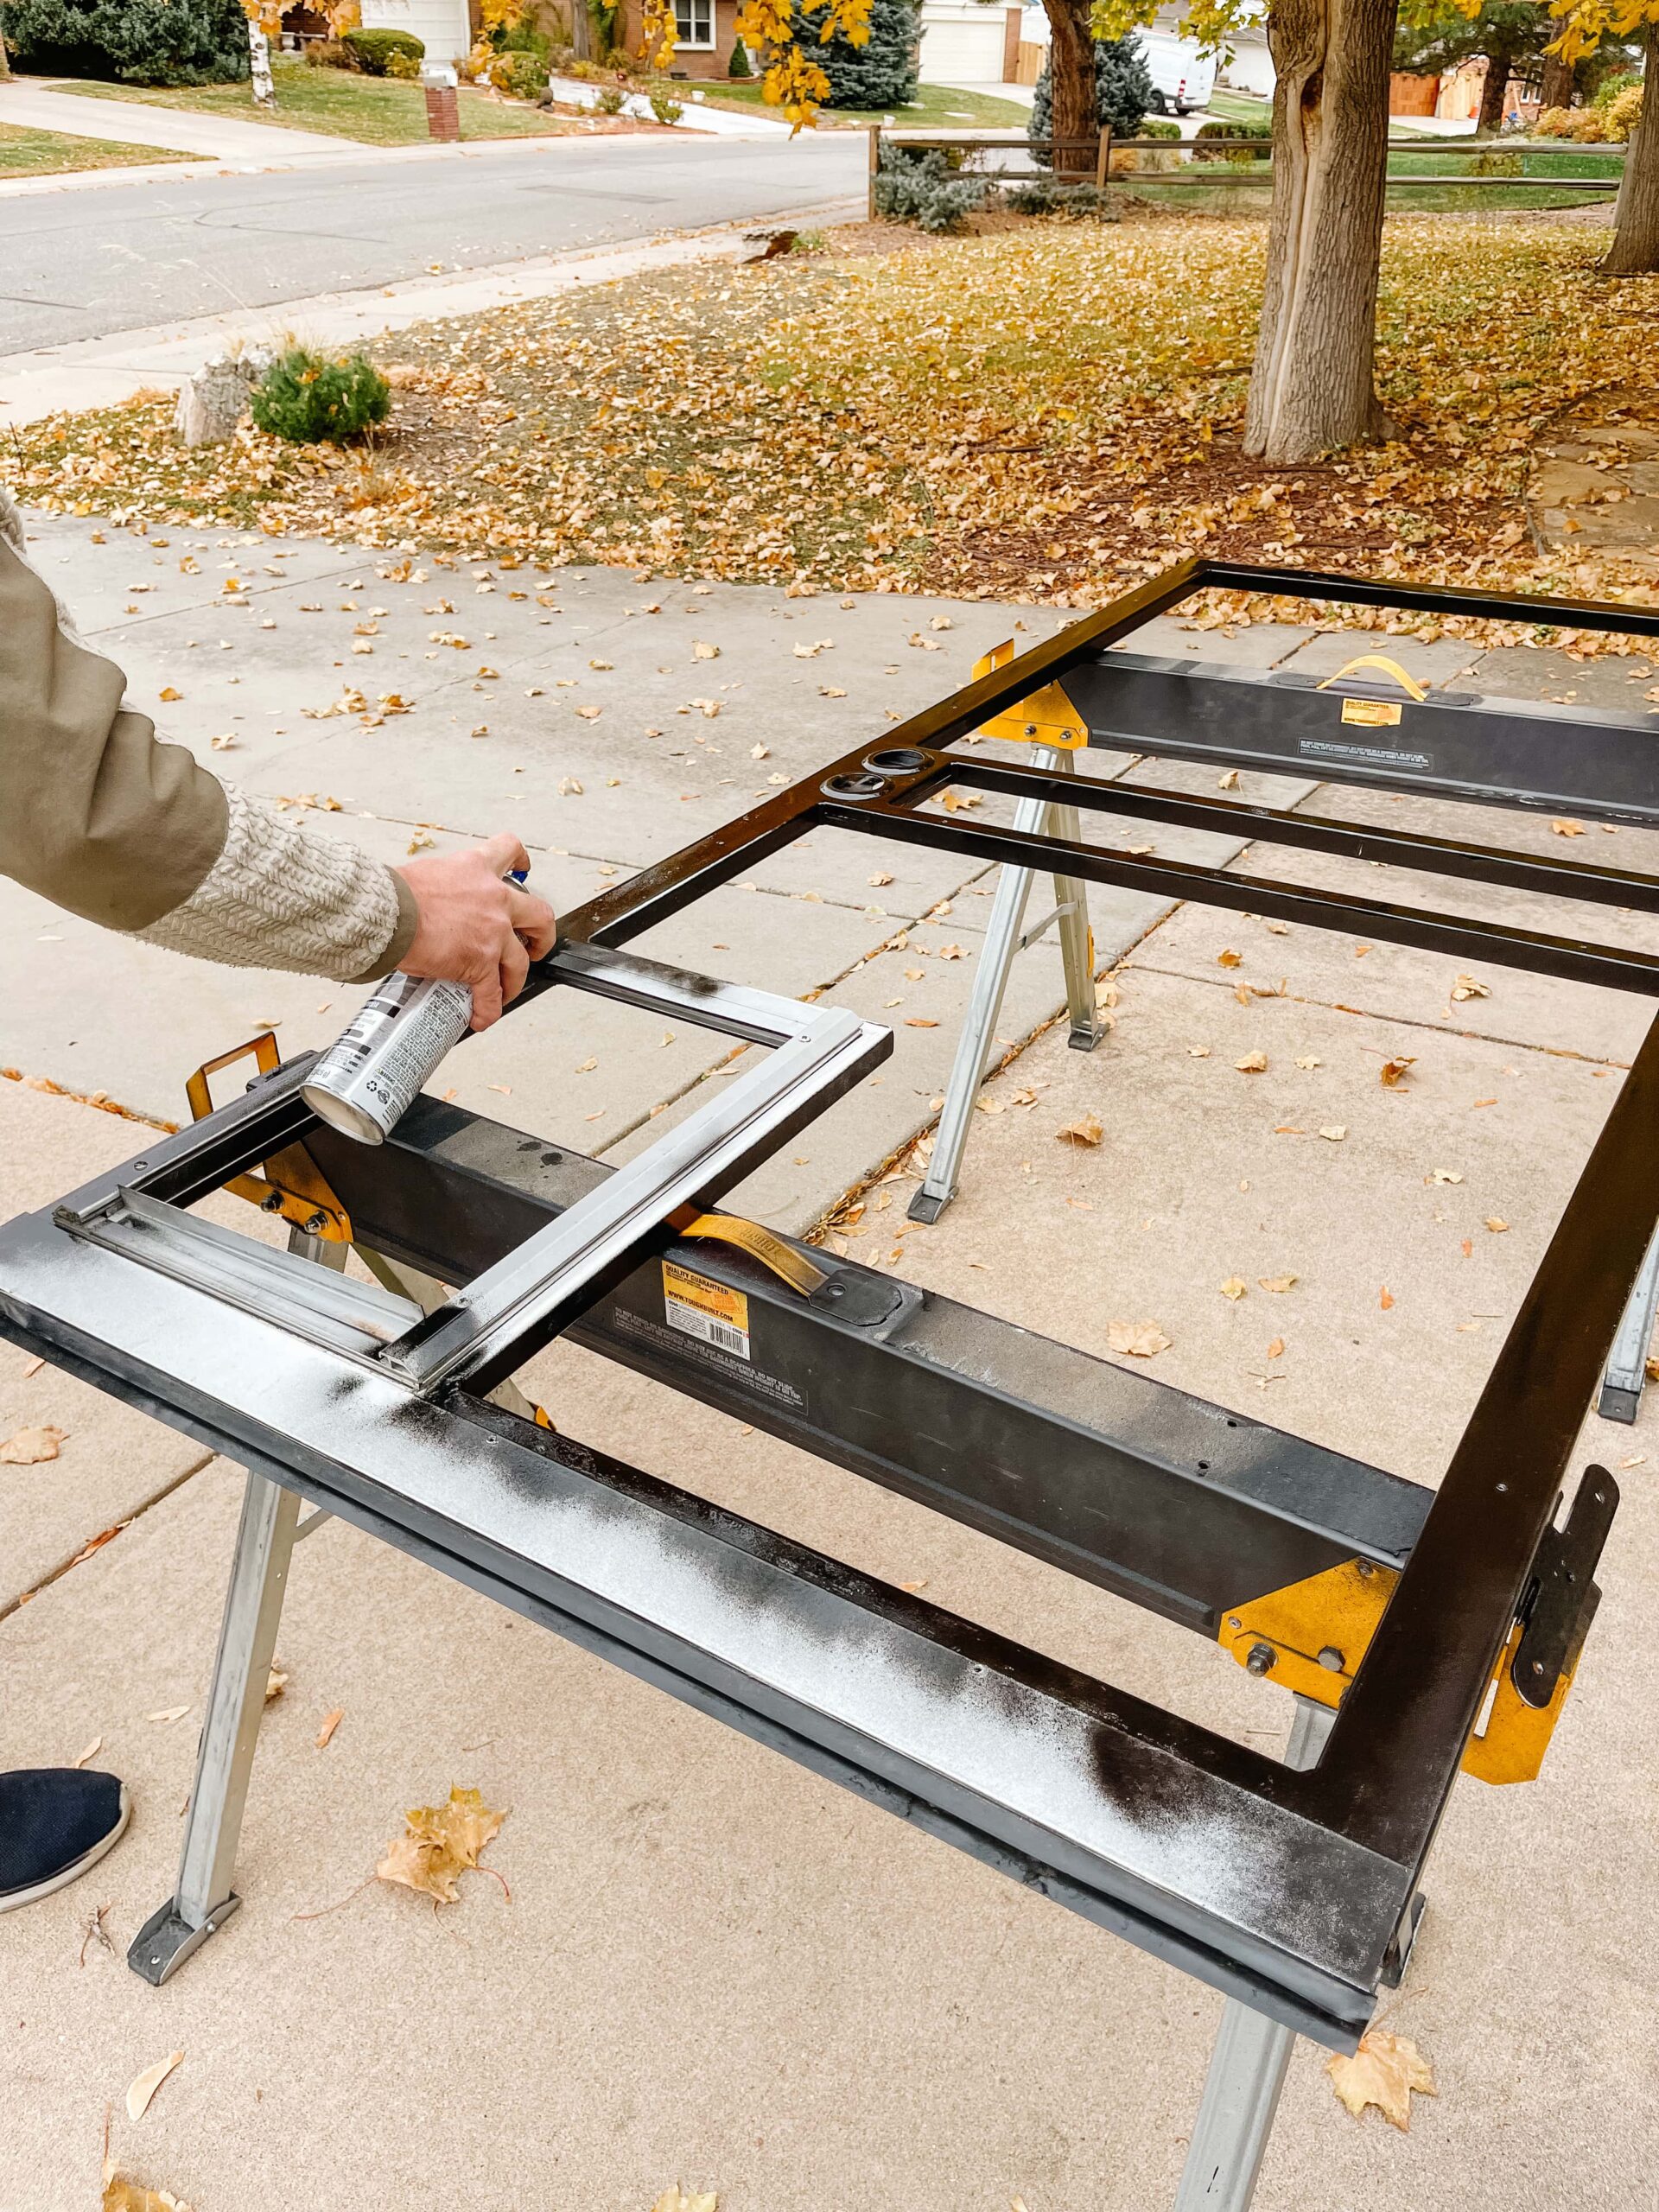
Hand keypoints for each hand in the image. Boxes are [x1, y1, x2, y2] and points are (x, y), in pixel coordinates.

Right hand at [393, 832, 556, 1029]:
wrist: (387, 912)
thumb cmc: (394, 894)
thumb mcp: (427, 874)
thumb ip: (445, 886)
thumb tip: (435, 902)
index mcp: (475, 868)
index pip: (508, 851)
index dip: (520, 862)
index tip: (523, 870)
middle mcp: (493, 898)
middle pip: (538, 916)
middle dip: (541, 935)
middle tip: (534, 945)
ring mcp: (493, 932)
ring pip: (520, 962)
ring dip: (514, 980)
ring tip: (504, 990)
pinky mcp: (481, 961)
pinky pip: (492, 992)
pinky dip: (488, 1009)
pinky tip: (481, 1017)